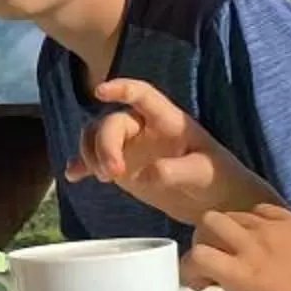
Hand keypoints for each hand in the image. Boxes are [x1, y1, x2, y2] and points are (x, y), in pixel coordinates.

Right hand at [69, 79, 266, 223]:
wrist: (215, 202)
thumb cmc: (217, 178)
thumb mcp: (202, 173)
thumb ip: (175, 171)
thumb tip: (143, 174)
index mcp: (167, 120)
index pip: (142, 95)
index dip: (121, 88)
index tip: (100, 92)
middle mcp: (144, 128)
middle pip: (112, 123)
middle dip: (104, 145)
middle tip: (111, 174)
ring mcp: (131, 147)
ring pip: (96, 137)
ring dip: (90, 154)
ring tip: (102, 178)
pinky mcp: (123, 167)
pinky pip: (95, 160)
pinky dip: (82, 166)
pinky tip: (73, 176)